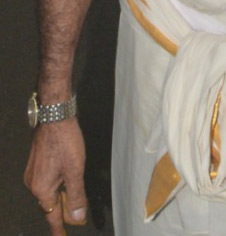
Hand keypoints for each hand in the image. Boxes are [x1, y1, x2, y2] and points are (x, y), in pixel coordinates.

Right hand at [24, 119, 87, 233]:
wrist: (55, 116)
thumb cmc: (66, 142)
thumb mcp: (76, 170)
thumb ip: (76, 196)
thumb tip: (76, 218)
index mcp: (42, 189)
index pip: (52, 216)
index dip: (59, 228)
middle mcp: (33, 184)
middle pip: (50, 203)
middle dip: (62, 207)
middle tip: (76, 212)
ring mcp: (32, 173)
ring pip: (48, 191)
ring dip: (61, 193)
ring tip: (73, 190)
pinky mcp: (35, 163)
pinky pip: (46, 180)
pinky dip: (57, 183)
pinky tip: (66, 175)